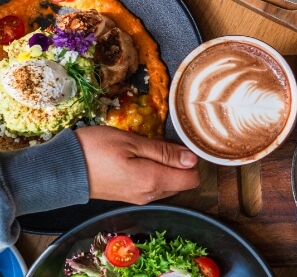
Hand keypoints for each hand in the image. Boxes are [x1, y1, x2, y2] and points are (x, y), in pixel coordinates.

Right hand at [75, 126, 199, 203]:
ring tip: (145, 147)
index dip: (192, 160)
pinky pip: (153, 185)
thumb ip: (164, 152)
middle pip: (182, 181)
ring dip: (165, 165)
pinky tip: (137, 156)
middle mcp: (150, 194)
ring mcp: (139, 197)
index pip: (192, 178)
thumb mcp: (132, 142)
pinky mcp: (130, 196)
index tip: (180, 144)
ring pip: (168, 183)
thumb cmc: (95, 150)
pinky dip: (153, 171)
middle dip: (178, 162)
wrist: (60, 170)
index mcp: (153, 181)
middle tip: (158, 141)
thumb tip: (192, 159)